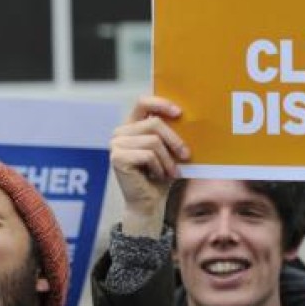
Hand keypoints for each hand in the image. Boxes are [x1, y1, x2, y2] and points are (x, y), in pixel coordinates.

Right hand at [110, 96, 188, 237]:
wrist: (149, 203)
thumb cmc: (160, 176)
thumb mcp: (169, 150)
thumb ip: (171, 133)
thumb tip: (188, 119)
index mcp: (131, 126)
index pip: (143, 102)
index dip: (161, 104)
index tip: (179, 113)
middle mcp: (120, 132)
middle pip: (154, 123)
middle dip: (174, 140)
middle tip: (186, 155)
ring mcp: (116, 145)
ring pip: (153, 141)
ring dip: (167, 159)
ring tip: (170, 172)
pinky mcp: (117, 158)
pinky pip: (147, 155)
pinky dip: (158, 167)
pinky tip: (157, 176)